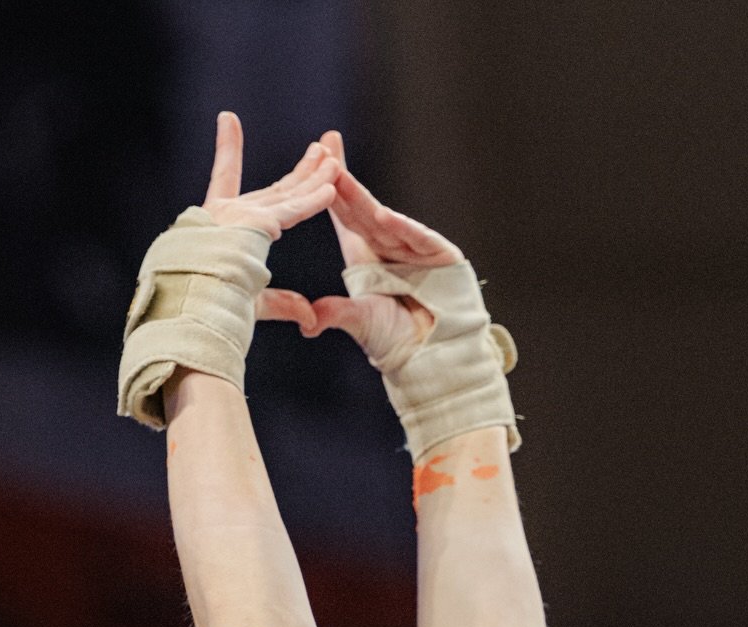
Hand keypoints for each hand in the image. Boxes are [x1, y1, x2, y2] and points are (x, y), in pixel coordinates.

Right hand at [200, 111, 339, 332]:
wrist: (189, 306)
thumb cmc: (210, 307)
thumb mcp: (254, 302)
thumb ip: (283, 304)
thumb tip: (311, 317)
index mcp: (218, 226)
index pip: (226, 180)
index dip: (228, 150)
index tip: (227, 118)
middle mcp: (228, 214)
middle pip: (276, 190)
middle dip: (301, 171)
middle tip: (321, 152)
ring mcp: (241, 216)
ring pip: (288, 195)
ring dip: (314, 175)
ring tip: (331, 155)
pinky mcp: (256, 225)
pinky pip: (293, 210)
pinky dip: (313, 197)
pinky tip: (332, 182)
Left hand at [297, 130, 464, 356]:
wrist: (433, 358)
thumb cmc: (398, 341)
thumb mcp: (361, 322)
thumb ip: (336, 314)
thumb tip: (306, 324)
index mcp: (366, 257)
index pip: (344, 216)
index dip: (330, 190)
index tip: (316, 157)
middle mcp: (389, 247)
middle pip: (361, 208)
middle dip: (342, 179)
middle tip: (323, 147)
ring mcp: (415, 249)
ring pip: (385, 220)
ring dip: (364, 198)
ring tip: (341, 178)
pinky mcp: (441, 257)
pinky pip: (418, 239)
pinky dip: (403, 229)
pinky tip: (383, 216)